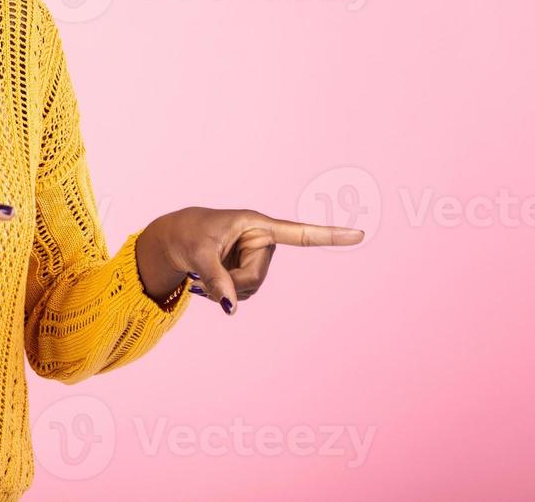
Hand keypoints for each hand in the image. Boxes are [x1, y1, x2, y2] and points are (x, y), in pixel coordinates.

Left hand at [135, 207, 363, 314]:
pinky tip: (210, 280)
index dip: (329, 236)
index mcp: (257, 224)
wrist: (175, 239)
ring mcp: (258, 258)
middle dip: (231, 282)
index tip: (359, 234)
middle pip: (258, 277)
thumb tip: (230, 308)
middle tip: (206, 270)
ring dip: (226, 289)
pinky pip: (243, 294)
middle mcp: (263, 241)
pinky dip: (224, 293)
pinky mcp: (249, 270)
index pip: (299, 234)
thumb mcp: (198, 254)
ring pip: (251, 289)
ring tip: (206, 270)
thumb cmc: (188, 235)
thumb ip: (216, 279)